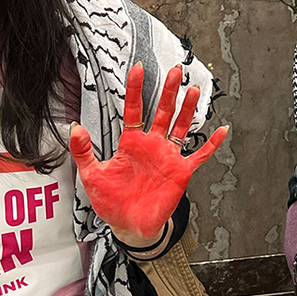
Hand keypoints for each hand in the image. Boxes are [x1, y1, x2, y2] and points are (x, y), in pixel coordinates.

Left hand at [70, 63, 227, 242]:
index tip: (137, 68)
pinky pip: (199, 155)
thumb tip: (75, 127)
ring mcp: (168, 156)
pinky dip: (211, 144)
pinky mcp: (181, 171)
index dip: (135, 89)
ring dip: (187, 109)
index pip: (133, 109)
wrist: (130, 226)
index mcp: (131, 142)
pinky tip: (221, 130)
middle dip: (169, 91)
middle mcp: (152, 145)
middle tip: (175, 70)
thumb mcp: (92, 176)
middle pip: (162, 112)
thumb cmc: (111, 202)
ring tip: (193, 89)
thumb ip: (83, 151)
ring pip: (181, 126)